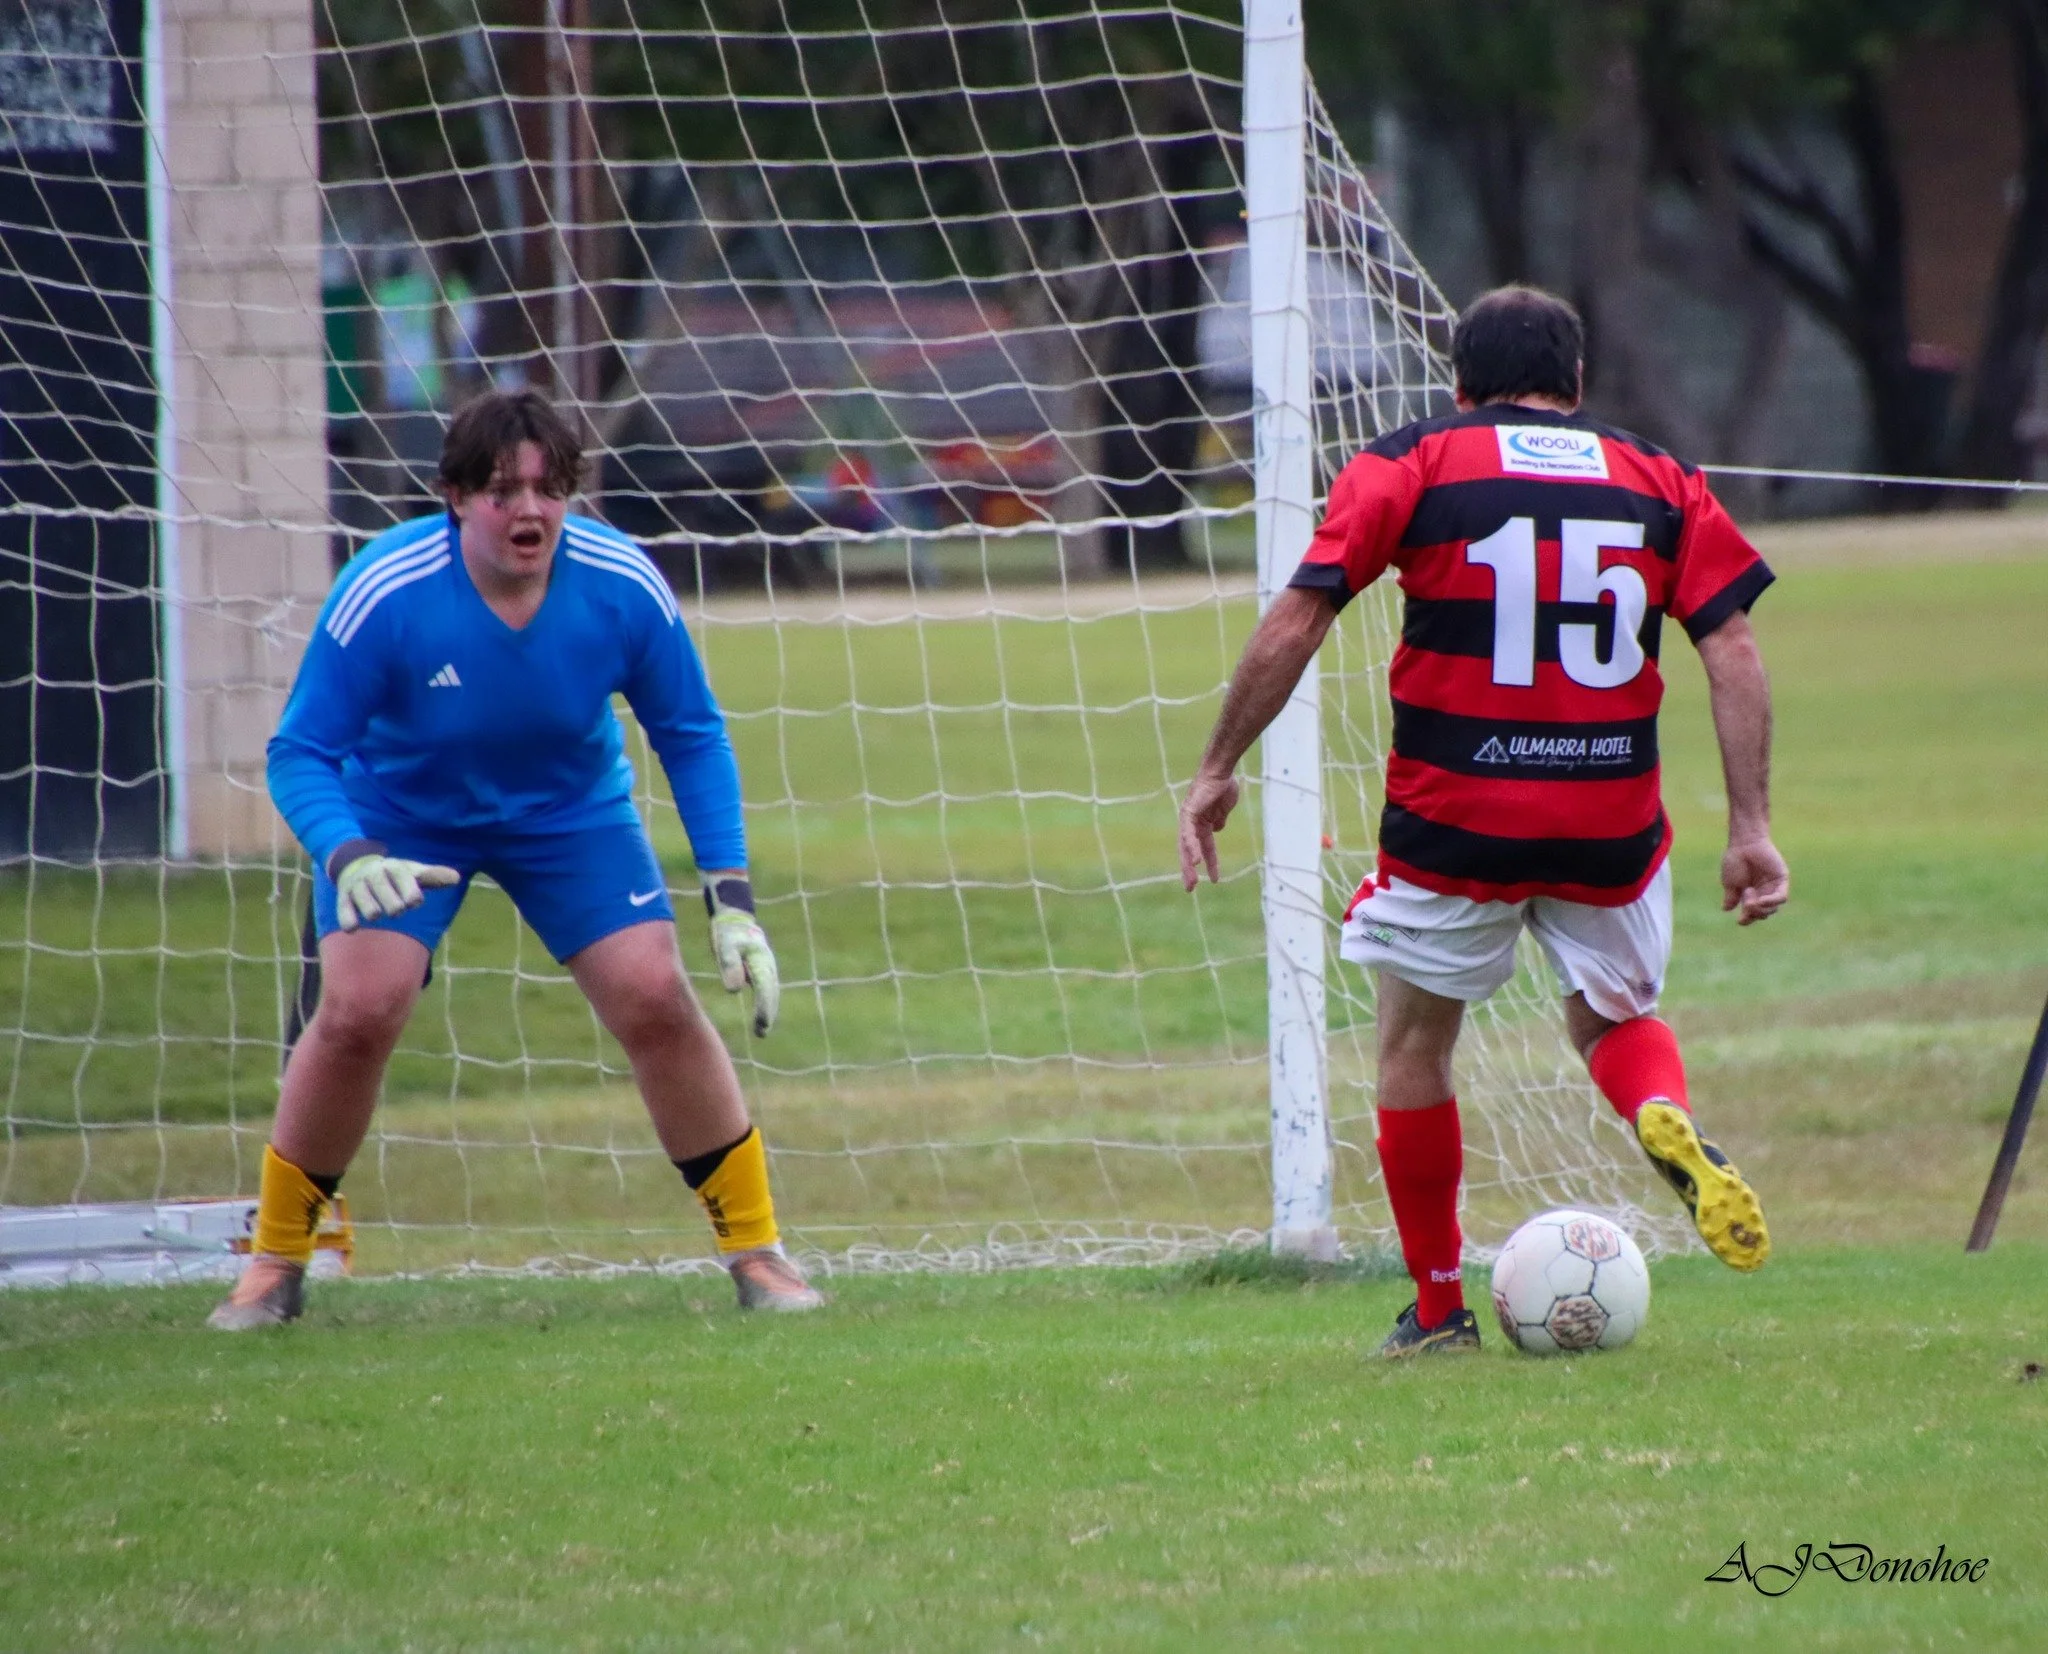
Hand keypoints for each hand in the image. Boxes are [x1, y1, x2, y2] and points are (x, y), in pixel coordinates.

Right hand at [333, 852, 459, 930]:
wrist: (356, 865)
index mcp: (394, 867)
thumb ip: (433, 877)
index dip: (410, 893)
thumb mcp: (412, 873)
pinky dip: (348, 920)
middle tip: (396, 911)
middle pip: (384, 893)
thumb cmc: (393, 876)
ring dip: (373, 911)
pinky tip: (354, 928)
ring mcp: (357, 885)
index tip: (415, 902)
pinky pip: (343, 910)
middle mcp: (374, 874)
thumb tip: (457, 878)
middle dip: (393, 905)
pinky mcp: (343, 897)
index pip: (403, 878)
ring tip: (376, 914)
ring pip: (365, 903)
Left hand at [704, 877, 779, 1035]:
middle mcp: (767, 965)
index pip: (765, 989)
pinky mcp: (761, 967)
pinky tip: (762, 1013)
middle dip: (768, 1012)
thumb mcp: (724, 946)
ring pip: (771, 990)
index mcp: (760, 961)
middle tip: (762, 1032)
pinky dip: (767, 1000)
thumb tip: (734, 991)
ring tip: (762, 1029)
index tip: (761, 1026)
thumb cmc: (727, 932)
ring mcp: (766, 966)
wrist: (734, 917)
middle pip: (772, 992)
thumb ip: (729, 966)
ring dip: (769, 1009)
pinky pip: (767, 987)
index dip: (764, 1009)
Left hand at [1178, 769, 1241, 890]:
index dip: (1210, 863)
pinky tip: (1197, 861)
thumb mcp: (1224, 809)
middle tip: (1191, 889)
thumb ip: (1219, 820)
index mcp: (1202, 824)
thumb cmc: (1223, 786)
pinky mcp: (1188, 814)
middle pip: (1189, 851)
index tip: (1214, 879)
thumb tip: (1217, 830)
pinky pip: (1189, 834)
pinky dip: (1192, 848)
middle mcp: (1192, 823)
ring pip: (1186, 846)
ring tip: (1193, 882)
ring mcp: (1188, 819)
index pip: (1203, 848)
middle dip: (1190, 871)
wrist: (1221, 772)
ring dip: (1188, 865)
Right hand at [1721, 835, 1788, 925]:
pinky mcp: (1782, 879)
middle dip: (1753, 913)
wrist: (1744, 843)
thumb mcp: (1730, 882)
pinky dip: (1771, 902)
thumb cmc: (1735, 860)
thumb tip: (1726, 909)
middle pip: (1763, 913)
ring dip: (1760, 908)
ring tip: (1750, 899)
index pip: (1752, 913)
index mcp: (1750, 894)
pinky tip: (1761, 901)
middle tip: (1745, 904)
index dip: (1747, 919)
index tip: (1740, 921)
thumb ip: (1731, 897)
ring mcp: (1773, 886)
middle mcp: (1763, 892)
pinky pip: (1781, 897)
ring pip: (1773, 908)